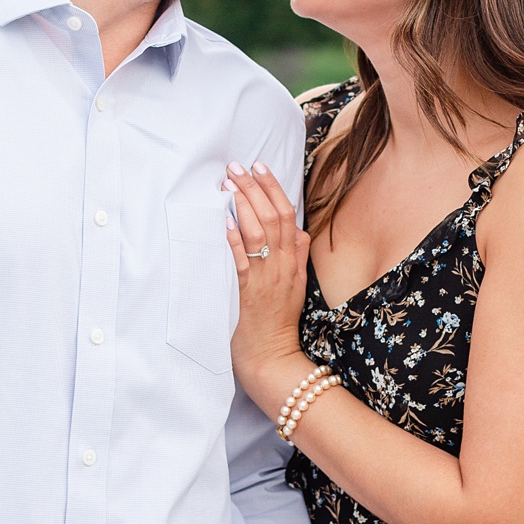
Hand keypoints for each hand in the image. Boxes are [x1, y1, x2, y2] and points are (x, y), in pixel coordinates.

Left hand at [222, 163, 314, 413]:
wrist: (273, 357)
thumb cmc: (278, 323)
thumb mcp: (296, 286)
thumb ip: (298, 257)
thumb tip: (299, 231)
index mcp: (295, 262)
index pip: (289, 216)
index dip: (274, 189)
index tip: (260, 167)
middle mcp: (283, 266)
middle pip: (273, 218)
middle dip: (255, 188)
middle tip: (238, 166)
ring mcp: (267, 279)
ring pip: (260, 233)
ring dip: (243, 205)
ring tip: (227, 184)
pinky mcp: (250, 293)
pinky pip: (243, 261)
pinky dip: (235, 238)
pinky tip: (224, 220)